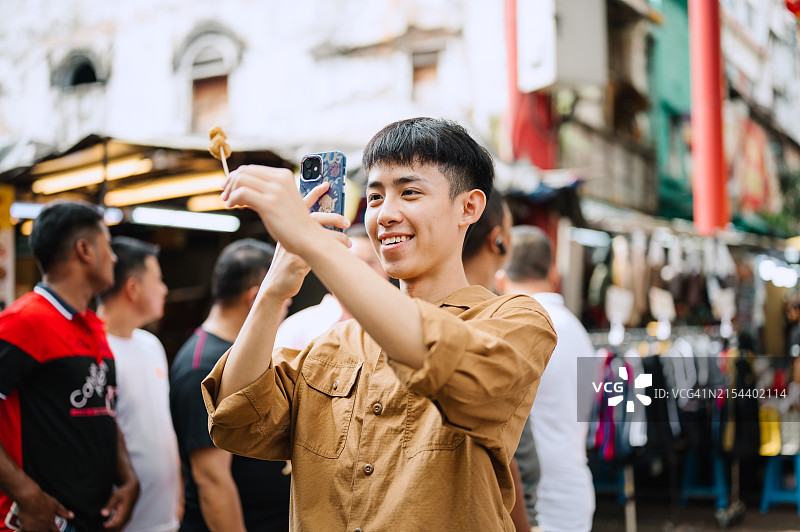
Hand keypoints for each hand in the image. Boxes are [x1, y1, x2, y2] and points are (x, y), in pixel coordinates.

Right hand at [15, 485, 72, 531]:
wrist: (29, 498)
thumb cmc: (42, 500)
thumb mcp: (56, 504)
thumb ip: (63, 512)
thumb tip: (71, 516)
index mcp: (50, 523)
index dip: (57, 531)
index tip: (57, 531)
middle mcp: (42, 528)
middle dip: (47, 531)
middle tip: (46, 527)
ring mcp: (33, 529)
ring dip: (37, 531)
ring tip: (36, 526)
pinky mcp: (24, 528)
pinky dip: (26, 531)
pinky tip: (26, 528)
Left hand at [100, 478, 138, 530]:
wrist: (133, 490)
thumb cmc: (123, 492)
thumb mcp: (115, 497)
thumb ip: (109, 506)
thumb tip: (103, 514)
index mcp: (124, 514)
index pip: (115, 525)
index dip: (107, 528)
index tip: (98, 527)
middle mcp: (126, 518)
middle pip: (116, 528)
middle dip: (107, 530)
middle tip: (97, 528)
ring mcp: (126, 519)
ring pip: (117, 528)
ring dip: (109, 529)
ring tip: (99, 528)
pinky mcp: (125, 518)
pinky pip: (118, 526)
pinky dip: (111, 526)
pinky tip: (105, 525)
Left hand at [222, 165, 341, 254]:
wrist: (309, 238)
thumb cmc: (295, 224)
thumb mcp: (283, 200)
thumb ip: (268, 191)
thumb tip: (243, 188)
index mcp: (284, 175)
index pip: (252, 169)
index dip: (237, 177)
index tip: (230, 189)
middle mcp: (280, 179)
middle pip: (244, 171)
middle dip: (230, 182)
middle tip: (225, 196)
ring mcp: (275, 191)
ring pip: (240, 180)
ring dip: (230, 191)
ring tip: (229, 203)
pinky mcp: (269, 203)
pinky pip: (241, 193)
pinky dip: (232, 199)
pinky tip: (232, 207)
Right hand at [258, 183, 350, 301]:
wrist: (276, 285)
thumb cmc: (287, 266)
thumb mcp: (290, 246)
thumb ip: (301, 235)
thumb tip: (322, 228)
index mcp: (289, 227)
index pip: (302, 204)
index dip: (315, 193)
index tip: (327, 184)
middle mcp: (290, 233)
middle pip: (314, 217)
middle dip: (333, 217)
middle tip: (347, 221)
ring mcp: (292, 247)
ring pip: (318, 234)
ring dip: (337, 237)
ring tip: (349, 242)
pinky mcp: (296, 261)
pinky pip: (318, 253)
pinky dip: (332, 252)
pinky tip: (341, 255)